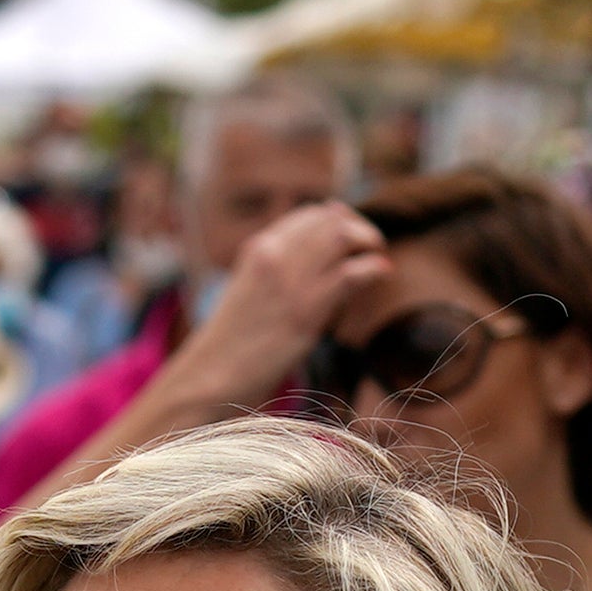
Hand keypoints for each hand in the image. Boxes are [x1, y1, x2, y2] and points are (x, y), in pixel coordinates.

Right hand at [190, 201, 390, 391]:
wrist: (211, 376)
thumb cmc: (232, 342)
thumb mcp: (250, 290)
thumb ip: (278, 268)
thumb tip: (313, 259)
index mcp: (259, 248)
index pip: (312, 215)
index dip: (340, 221)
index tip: (351, 238)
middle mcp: (274, 256)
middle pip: (333, 220)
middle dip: (360, 229)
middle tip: (371, 248)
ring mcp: (290, 282)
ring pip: (344, 237)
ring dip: (369, 242)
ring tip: (377, 258)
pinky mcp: (306, 311)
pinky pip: (352, 273)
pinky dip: (373, 268)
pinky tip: (381, 274)